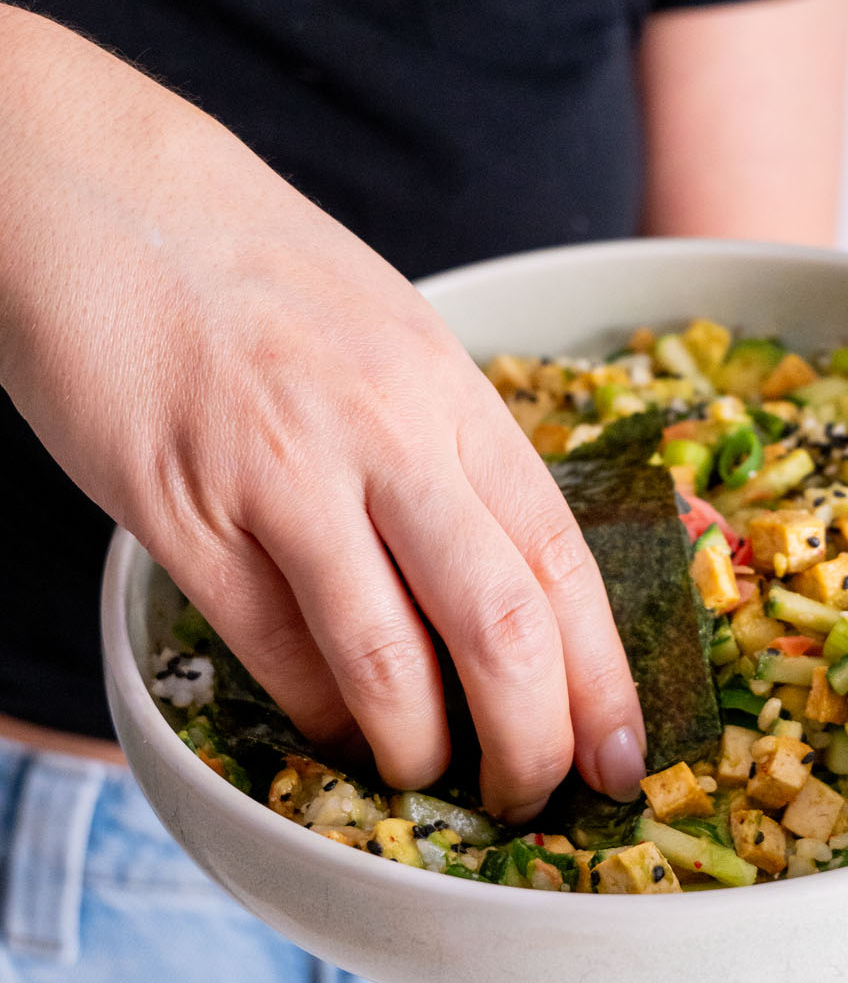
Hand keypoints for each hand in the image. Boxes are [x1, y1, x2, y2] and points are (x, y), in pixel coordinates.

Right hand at [0, 8, 644, 820]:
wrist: (88, 187)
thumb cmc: (248, 268)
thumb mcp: (386, 332)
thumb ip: (446, 449)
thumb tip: (503, 580)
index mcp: (447, 386)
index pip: (562, 556)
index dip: (605, 677)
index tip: (625, 758)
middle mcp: (383, 430)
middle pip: (501, 625)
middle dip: (533, 742)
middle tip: (531, 795)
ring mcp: (279, 472)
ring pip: (388, 661)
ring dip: (419, 749)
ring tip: (426, 778)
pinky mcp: (180, 510)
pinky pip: (273, 649)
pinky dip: (317, 711)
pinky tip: (332, 726)